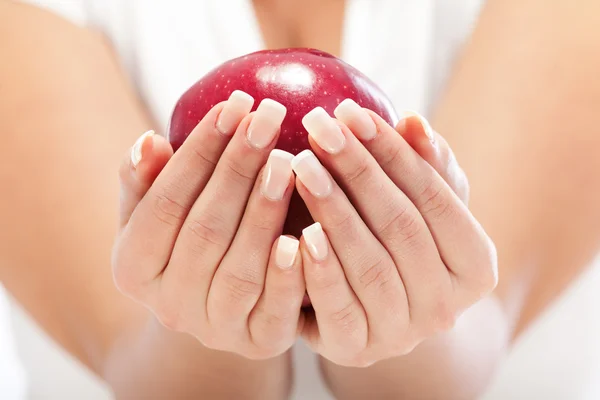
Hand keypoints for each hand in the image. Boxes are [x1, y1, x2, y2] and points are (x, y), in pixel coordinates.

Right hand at [111, 91, 304, 359]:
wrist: (218, 310)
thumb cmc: (188, 244)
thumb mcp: (155, 216)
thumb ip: (145, 183)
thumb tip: (148, 142)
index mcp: (133, 269)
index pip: (164, 203)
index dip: (199, 153)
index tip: (234, 105)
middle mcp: (169, 306)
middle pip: (205, 229)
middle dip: (238, 168)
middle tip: (270, 116)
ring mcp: (216, 329)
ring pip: (240, 267)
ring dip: (265, 211)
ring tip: (290, 160)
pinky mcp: (260, 342)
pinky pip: (277, 309)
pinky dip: (290, 273)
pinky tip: (309, 230)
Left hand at [295, 101, 497, 366]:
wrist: (377, 312)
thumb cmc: (401, 243)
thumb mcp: (421, 205)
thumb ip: (426, 167)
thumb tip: (413, 122)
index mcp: (476, 266)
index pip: (437, 199)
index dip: (394, 154)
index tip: (353, 113)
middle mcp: (447, 306)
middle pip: (401, 227)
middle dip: (358, 172)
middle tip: (318, 127)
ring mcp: (403, 334)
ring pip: (370, 265)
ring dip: (333, 211)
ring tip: (300, 165)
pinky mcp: (357, 349)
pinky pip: (338, 308)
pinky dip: (320, 269)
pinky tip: (296, 230)